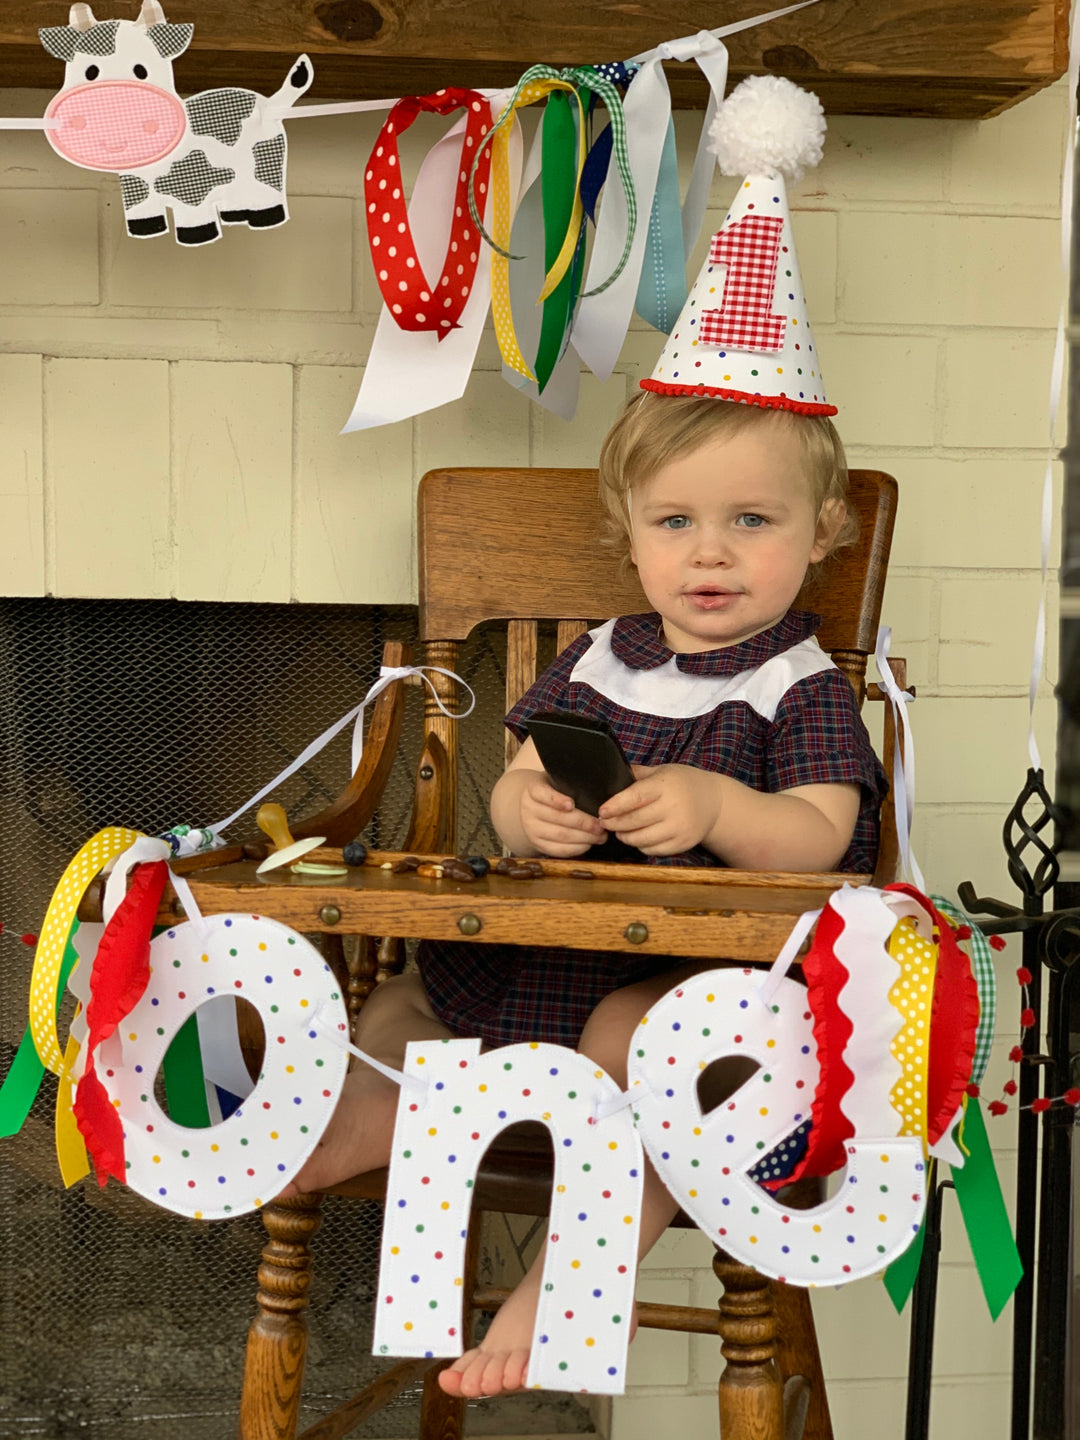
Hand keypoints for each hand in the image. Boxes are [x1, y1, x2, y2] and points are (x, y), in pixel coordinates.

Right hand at [518, 777, 606, 857]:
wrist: (534, 807)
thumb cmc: (554, 792)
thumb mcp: (556, 782)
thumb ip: (570, 785)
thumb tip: (597, 793)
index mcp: (533, 790)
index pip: (542, 794)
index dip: (557, 800)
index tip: (572, 804)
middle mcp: (529, 809)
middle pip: (557, 817)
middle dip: (583, 823)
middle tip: (600, 825)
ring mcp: (531, 828)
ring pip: (560, 835)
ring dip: (583, 837)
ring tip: (600, 836)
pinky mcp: (537, 844)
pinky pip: (557, 849)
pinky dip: (576, 848)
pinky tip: (589, 844)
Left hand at [598, 764, 721, 855]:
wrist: (715, 802)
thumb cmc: (683, 783)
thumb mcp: (662, 771)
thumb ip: (637, 774)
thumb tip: (610, 775)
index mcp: (665, 786)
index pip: (636, 797)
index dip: (615, 806)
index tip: (602, 811)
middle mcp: (674, 807)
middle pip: (635, 821)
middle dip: (614, 823)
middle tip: (604, 822)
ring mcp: (679, 828)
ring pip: (641, 839)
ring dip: (625, 837)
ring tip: (619, 831)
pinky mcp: (683, 844)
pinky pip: (653, 850)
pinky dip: (640, 845)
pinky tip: (637, 837)